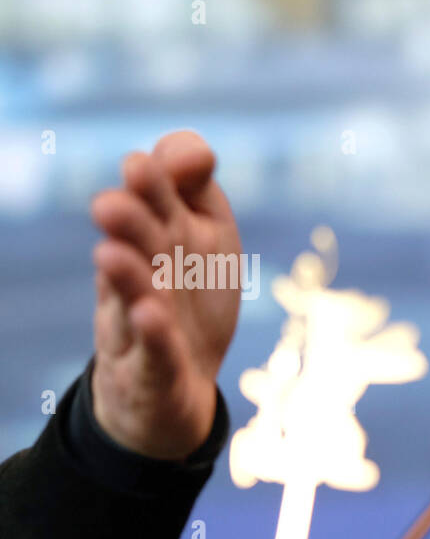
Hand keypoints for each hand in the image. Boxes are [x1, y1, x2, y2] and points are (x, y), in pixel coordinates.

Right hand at [89, 131, 241, 458]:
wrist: (174, 386)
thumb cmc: (191, 298)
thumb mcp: (208, 237)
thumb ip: (198, 188)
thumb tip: (190, 152)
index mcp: (162, 231)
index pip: (156, 192)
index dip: (165, 175)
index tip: (183, 167)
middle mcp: (145, 268)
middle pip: (137, 240)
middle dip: (129, 221)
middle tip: (112, 204)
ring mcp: (142, 319)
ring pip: (132, 294)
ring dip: (125, 276)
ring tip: (111, 255)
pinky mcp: (151, 367)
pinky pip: (153, 351)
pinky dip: (152, 334)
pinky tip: (150, 315)